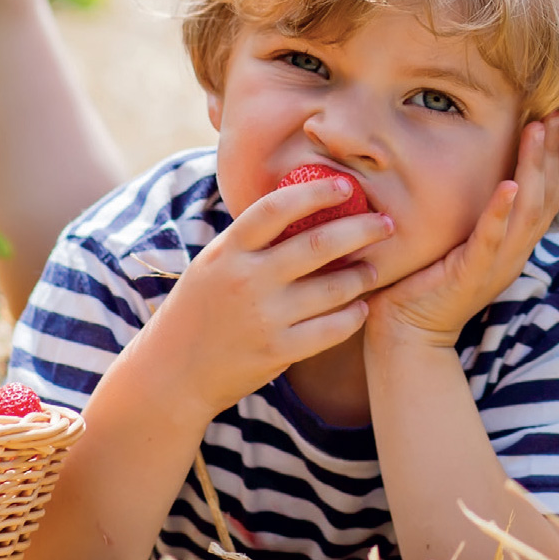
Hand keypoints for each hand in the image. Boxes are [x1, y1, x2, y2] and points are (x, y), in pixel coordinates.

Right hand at [146, 173, 392, 418]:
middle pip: (317, 244)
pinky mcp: (278, 352)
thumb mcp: (212, 265)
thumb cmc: (197, 312)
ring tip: (374, 269)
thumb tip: (297, 206)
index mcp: (228, 252)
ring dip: (362, 276)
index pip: (276, 209)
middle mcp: (247, 280)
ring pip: (333, 288)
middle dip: (361, 230)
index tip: (346, 187)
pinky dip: (353, 315)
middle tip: (386, 224)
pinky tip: (360, 308)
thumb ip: (249, 241)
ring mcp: (264, 318)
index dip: (315, 192)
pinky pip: (331, 329)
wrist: (172, 372)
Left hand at [365, 114, 558, 348]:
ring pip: (528, 210)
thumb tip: (473, 175)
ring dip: (535, 167)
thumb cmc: (424, 284)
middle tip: (555, 113)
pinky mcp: (472, 274)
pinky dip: (501, 210)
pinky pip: (491, 238)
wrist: (406, 333)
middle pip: (546, 196)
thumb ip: (473, 216)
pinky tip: (509, 184)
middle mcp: (514, 253)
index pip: (548, 197)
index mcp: (513, 245)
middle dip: (552, 152)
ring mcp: (496, 264)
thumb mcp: (458, 243)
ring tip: (539, 131)